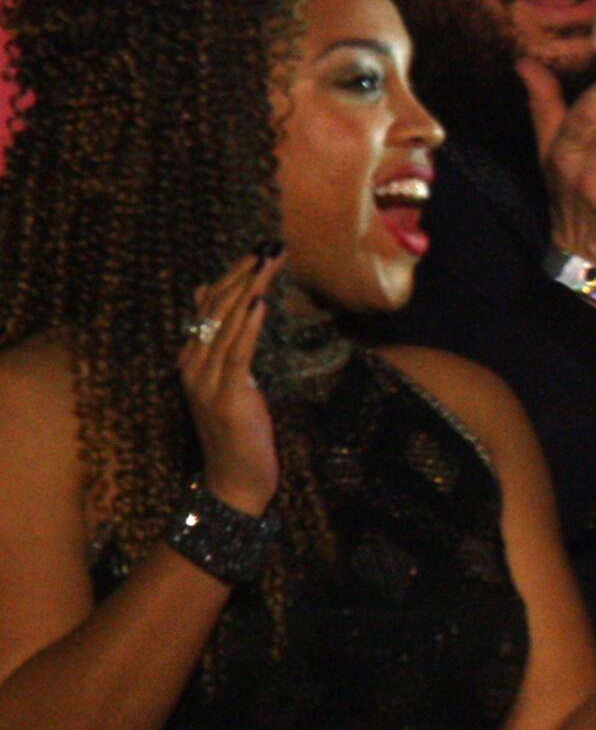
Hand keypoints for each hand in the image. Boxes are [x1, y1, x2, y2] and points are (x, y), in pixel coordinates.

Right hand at [178, 249, 282, 514]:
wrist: (234, 481)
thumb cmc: (238, 431)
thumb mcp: (230, 383)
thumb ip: (223, 345)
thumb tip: (208, 299)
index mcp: (192, 359)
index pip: (208, 309)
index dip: (231, 277)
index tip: (256, 252)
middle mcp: (192, 365)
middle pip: (215, 310)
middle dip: (243, 276)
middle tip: (269, 249)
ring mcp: (205, 382)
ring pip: (224, 326)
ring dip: (249, 292)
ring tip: (268, 265)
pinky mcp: (226, 397)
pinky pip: (236, 355)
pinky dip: (246, 328)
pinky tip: (258, 305)